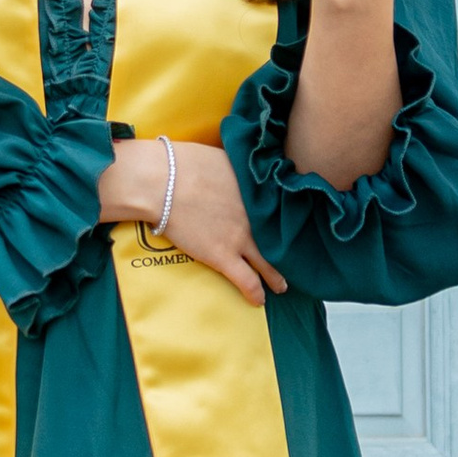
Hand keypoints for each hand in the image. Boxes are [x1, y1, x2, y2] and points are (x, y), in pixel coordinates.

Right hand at [95, 135, 286, 305]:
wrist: (163, 182)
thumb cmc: (184, 162)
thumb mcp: (223, 156)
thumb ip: (237, 167)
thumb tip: (239, 168)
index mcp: (254, 191)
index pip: (279, 209)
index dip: (285, 221)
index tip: (289, 227)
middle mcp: (254, 216)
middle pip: (279, 239)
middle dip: (288, 252)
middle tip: (294, 260)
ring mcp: (240, 238)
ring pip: (268, 264)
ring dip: (276, 277)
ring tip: (281, 286)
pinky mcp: (222, 256)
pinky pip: (247, 280)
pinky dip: (255, 293)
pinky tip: (259, 300)